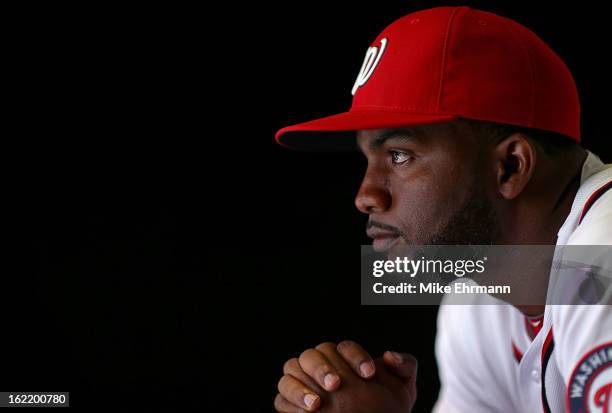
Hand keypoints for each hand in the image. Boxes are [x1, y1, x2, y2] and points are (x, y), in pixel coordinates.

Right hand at [274, 340, 416, 411]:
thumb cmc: (386, 407)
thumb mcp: (402, 389)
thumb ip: (405, 366)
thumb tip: (389, 355)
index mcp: (345, 357)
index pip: (345, 347)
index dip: (355, 357)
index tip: (369, 374)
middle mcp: (322, 365)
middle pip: (312, 354)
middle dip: (323, 368)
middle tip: (336, 385)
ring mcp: (304, 383)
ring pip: (291, 370)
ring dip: (301, 385)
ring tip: (317, 404)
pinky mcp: (291, 404)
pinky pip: (281, 398)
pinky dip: (291, 402)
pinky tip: (308, 412)